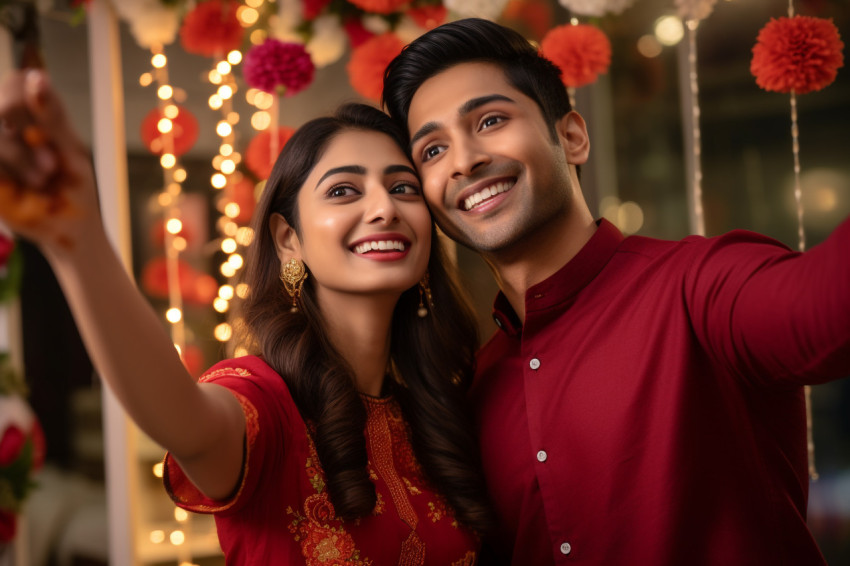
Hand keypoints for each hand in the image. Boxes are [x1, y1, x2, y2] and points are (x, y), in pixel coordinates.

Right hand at [0, 69, 99, 252]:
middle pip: (2, 108)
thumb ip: (51, 118)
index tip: (43, 131)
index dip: (23, 102)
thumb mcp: (71, 152)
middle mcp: (9, 125)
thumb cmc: (75, 188)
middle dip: (24, 139)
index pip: (16, 83)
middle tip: (50, 166)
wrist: (69, 229)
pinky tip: (18, 187)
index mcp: (35, 112)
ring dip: (16, 156)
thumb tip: (37, 77)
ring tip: (41, 181)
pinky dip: (5, 172)